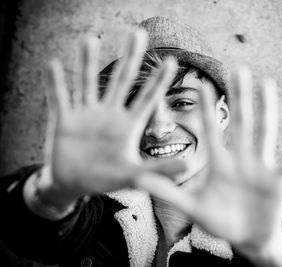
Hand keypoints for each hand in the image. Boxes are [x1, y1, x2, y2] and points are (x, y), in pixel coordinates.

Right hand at [41, 31, 182, 205]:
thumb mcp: (135, 176)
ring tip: (89, 39)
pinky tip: (53, 64)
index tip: (171, 61)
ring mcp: (86, 114)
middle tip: (138, 33)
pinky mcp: (64, 120)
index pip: (146, 98)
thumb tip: (188, 167)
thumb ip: (159, 170)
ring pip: (87, 83)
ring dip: (87, 62)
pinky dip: (55, 83)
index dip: (158, 81)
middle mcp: (109, 114)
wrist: (73, 184)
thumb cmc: (106, 179)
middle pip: (122, 80)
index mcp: (128, 125)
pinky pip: (58, 98)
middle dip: (130, 58)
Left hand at [141, 67, 281, 265]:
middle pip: (240, 123)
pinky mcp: (280, 179)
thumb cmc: (220, 221)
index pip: (212, 130)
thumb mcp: (192, 207)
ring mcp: (261, 167)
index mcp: (219, 163)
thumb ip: (168, 193)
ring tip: (267, 83)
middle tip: (238, 69)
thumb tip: (137, 182)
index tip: (200, 84)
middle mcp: (240, 159)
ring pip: (264, 132)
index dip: (206, 109)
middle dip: (239, 97)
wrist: (247, 237)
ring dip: (267, 108)